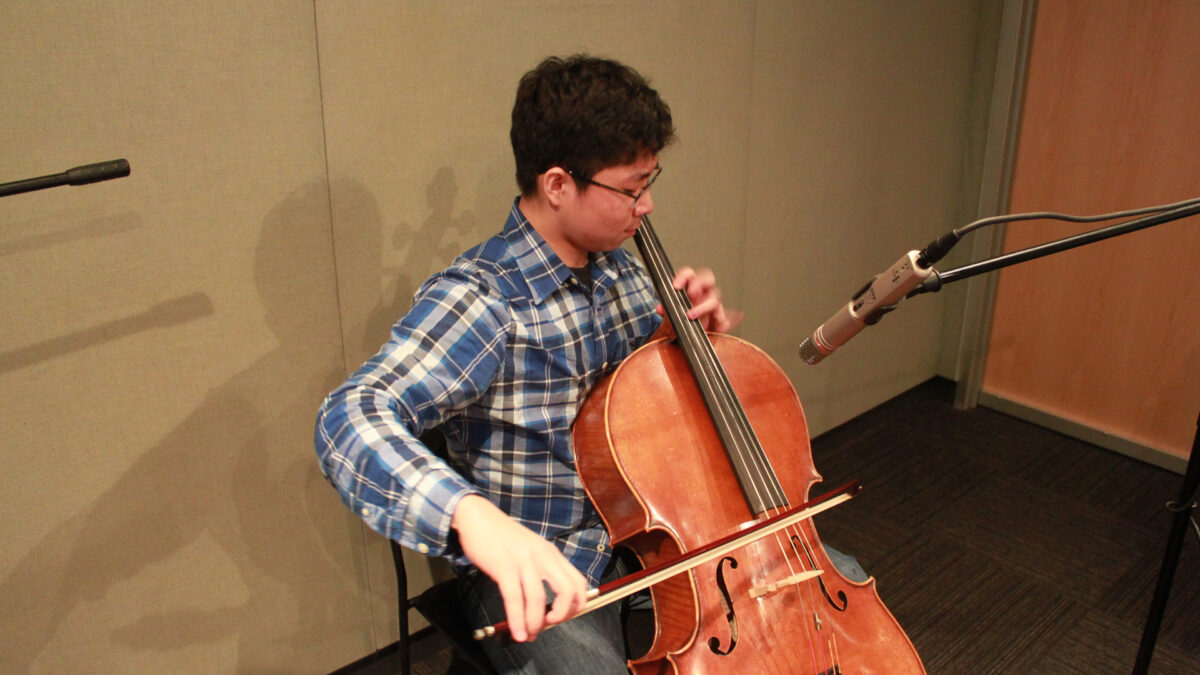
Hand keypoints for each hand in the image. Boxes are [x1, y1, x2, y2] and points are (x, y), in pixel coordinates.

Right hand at [451, 494, 588, 641]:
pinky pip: (514, 599)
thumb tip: (540, 608)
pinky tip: (516, 632)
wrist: (477, 517)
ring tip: (527, 635)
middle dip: (561, 616)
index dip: (575, 606)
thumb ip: (539, 571)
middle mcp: (542, 556)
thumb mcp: (529, 550)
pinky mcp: (503, 566)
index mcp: (551, 553)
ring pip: (538, 599)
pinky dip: (517, 620)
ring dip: (534, 624)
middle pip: (567, 591)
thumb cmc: (501, 538)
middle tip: (547, 625)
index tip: (561, 617)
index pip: (578, 582)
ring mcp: (524, 560)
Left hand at [658, 266, 742, 332]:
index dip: (683, 277)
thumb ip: (665, 310)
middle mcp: (704, 294)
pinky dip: (722, 322)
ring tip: (690, 315)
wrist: (684, 338)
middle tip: (691, 293)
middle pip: (708, 280)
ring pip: (714, 300)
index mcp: (690, 288)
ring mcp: (713, 306)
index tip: (676, 286)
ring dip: (702, 307)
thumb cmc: (679, 321)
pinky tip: (718, 327)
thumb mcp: (669, 315)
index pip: (689, 275)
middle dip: (700, 284)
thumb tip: (660, 308)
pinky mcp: (719, 320)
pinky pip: (724, 320)